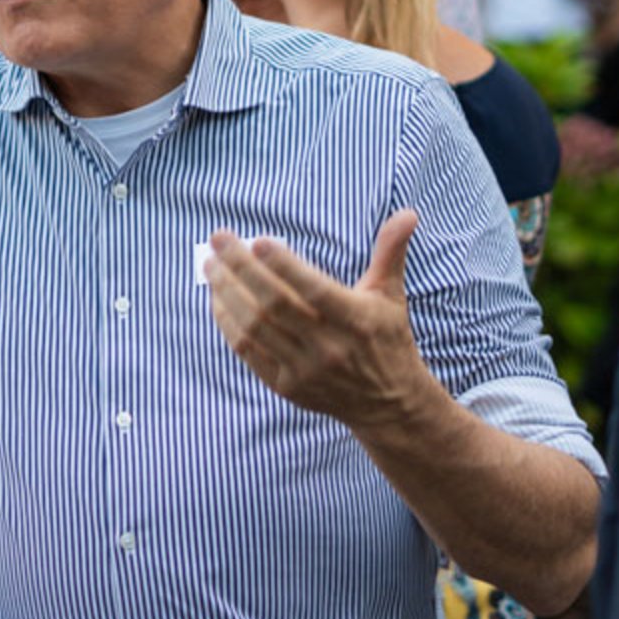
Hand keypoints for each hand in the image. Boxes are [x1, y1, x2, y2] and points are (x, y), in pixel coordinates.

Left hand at [204, 209, 426, 426]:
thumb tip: (408, 213)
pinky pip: (248, 352)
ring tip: (210, 264)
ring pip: (255, 328)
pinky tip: (218, 297)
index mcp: (356, 320)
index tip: (257, 240)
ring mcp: (304, 370)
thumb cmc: (386, 339)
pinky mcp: (286, 386)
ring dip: (227, 293)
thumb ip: (391, 252)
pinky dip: (228, 322)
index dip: (284, 265)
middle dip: (240, 268)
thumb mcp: (390, 295)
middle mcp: (329, 347)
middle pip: (274, 305)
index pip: (313, 289)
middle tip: (219, 240)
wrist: (389, 405)